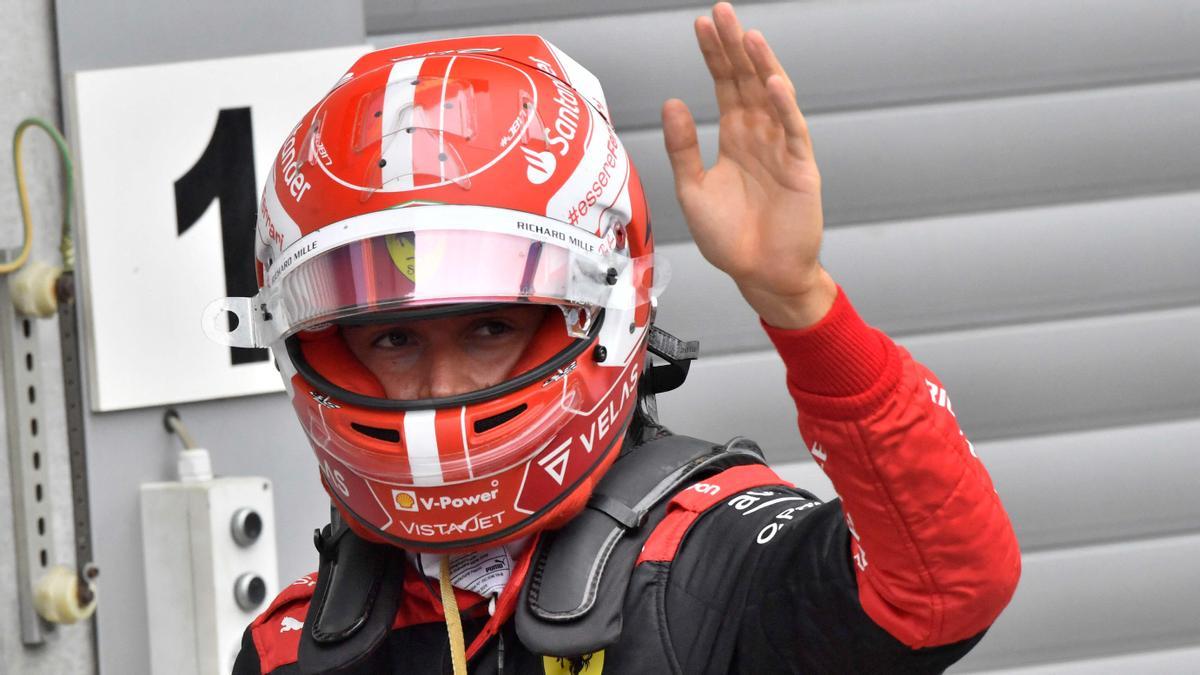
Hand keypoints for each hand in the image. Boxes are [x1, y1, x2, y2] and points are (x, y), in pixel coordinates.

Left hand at [662, 2, 836, 328]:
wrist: (760, 275)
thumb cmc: (730, 239)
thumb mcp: (693, 190)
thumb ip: (682, 148)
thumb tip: (671, 103)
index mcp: (735, 137)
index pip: (724, 85)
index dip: (714, 55)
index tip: (702, 24)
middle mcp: (760, 135)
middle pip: (747, 81)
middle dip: (735, 47)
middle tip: (723, 12)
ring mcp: (782, 149)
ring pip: (773, 97)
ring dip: (762, 66)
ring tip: (748, 36)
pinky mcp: (800, 168)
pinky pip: (792, 131)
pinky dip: (783, 106)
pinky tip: (772, 83)